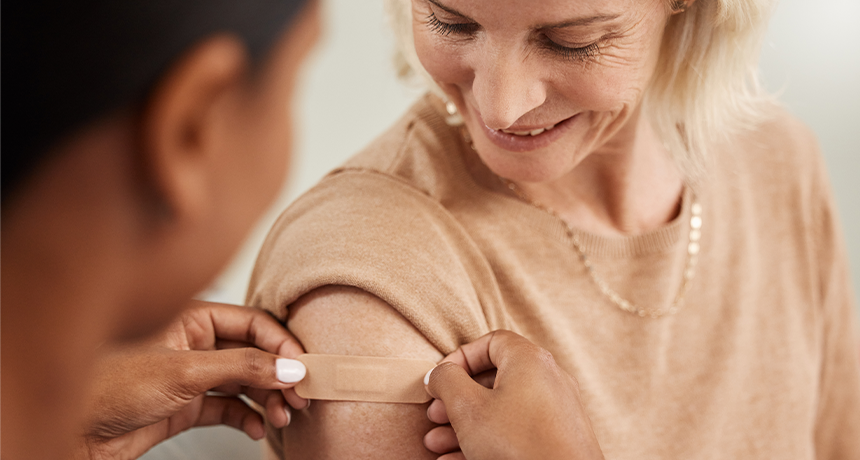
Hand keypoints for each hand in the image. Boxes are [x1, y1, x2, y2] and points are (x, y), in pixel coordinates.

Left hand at [76, 301, 307, 459]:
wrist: (73, 433)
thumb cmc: (108, 388)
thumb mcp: (184, 372)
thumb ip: (241, 366)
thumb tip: (288, 365)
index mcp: (191, 318)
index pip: (252, 322)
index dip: (281, 343)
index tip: (303, 365)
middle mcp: (195, 343)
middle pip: (253, 353)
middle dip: (279, 375)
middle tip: (300, 396)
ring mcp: (192, 376)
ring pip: (245, 382)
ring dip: (268, 399)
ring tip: (282, 416)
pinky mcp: (187, 406)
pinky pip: (229, 407)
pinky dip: (248, 417)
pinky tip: (258, 428)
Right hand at [423, 330, 604, 459]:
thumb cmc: (519, 446)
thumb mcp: (468, 408)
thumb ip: (447, 381)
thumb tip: (439, 373)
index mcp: (529, 360)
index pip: (490, 342)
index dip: (460, 358)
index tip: (440, 381)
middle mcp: (548, 380)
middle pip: (493, 380)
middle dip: (457, 400)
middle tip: (435, 416)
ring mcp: (556, 411)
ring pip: (501, 410)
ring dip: (465, 425)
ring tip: (437, 444)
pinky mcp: (558, 439)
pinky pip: (517, 432)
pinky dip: (487, 440)